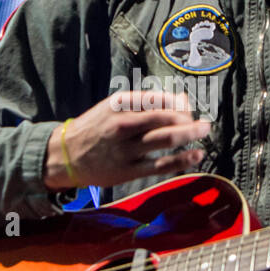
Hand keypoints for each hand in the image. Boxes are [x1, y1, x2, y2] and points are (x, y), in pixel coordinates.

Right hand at [44, 90, 209, 190]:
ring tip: (204, 131)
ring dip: (190, 134)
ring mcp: (125, 149)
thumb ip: (144, 104)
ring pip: (166, 139)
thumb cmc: (95, 128)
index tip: (187, 110)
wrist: (65, 155)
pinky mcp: (127, 171)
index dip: (179, 104)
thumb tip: (180, 100)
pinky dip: (182, 160)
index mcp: (119, 104)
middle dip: (189, 119)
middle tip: (204, 123)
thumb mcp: (113, 108)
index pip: (159, 99)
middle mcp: (123, 124)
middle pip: (166, 118)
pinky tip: (196, 155)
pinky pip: (161, 165)